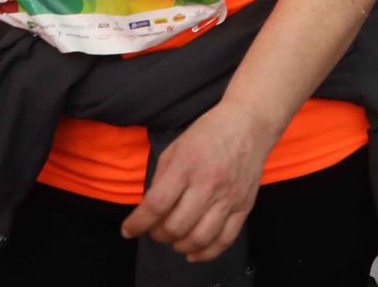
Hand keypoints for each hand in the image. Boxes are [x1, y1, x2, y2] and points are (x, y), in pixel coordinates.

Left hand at [121, 103, 277, 262]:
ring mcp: (229, 197)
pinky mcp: (245, 205)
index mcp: (187, 165)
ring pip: (199, 238)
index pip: (157, 205)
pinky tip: (194, 252)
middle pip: (176, 226)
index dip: (137, 223)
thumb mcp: (176, 148)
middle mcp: (209, 184)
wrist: (249, 124)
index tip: (128, 230)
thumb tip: (150, 212)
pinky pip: (225, 239)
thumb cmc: (208, 133)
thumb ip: (161, 180)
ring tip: (174, 238)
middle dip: (157, 235)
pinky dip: (206, 253)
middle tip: (155, 229)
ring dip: (179, 245)